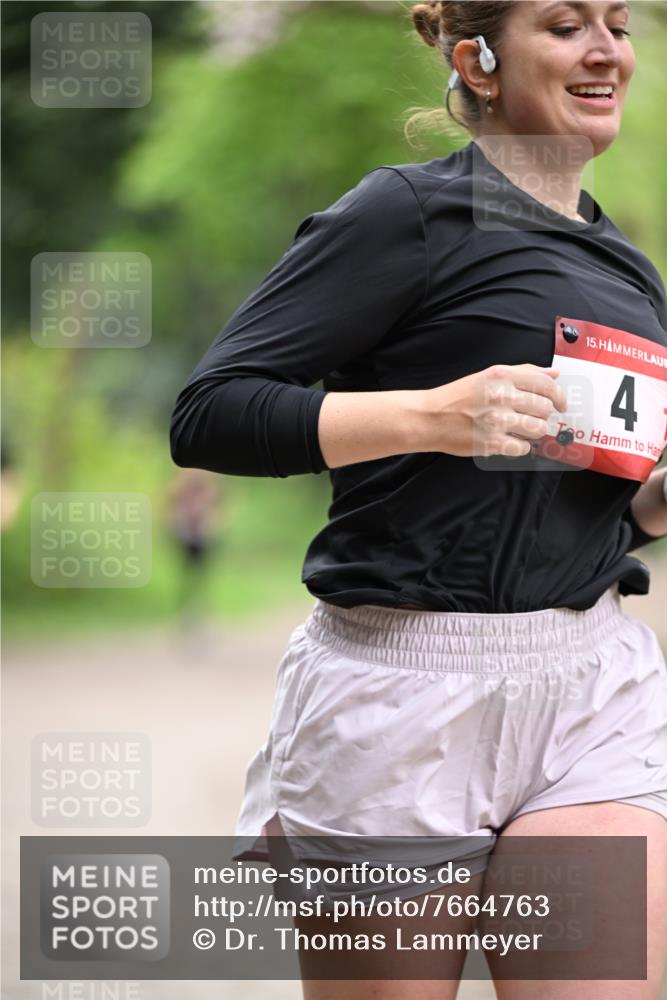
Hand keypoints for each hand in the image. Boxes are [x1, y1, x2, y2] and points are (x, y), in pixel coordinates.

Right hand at [419, 363, 567, 458]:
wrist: (430, 418)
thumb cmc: (459, 396)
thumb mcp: (489, 375)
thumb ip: (524, 372)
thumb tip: (554, 374)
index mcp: (502, 376)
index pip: (545, 385)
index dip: (559, 397)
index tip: (561, 405)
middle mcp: (501, 396)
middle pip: (544, 408)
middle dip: (544, 415)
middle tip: (534, 418)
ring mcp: (497, 421)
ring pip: (538, 428)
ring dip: (535, 431)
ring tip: (523, 429)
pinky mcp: (491, 443)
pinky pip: (523, 447)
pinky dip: (521, 446)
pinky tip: (511, 440)